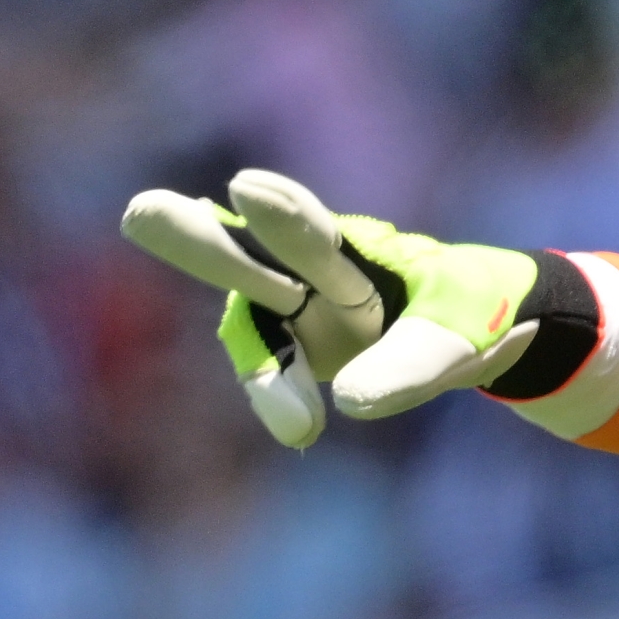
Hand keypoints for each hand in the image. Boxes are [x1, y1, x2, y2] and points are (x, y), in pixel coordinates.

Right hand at [121, 171, 618, 447]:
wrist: (476, 330)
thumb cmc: (472, 312)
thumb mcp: (459, 334)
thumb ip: (408, 363)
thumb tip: (349, 403)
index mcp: (356, 249)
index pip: (311, 231)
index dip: (283, 220)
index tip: (249, 189)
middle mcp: (309, 274)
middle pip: (243, 258)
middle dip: (195, 240)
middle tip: (142, 212)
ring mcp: (293, 313)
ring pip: (252, 324)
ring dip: (262, 366)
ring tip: (298, 421)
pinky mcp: (296, 354)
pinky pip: (281, 378)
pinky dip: (289, 400)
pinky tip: (305, 428)